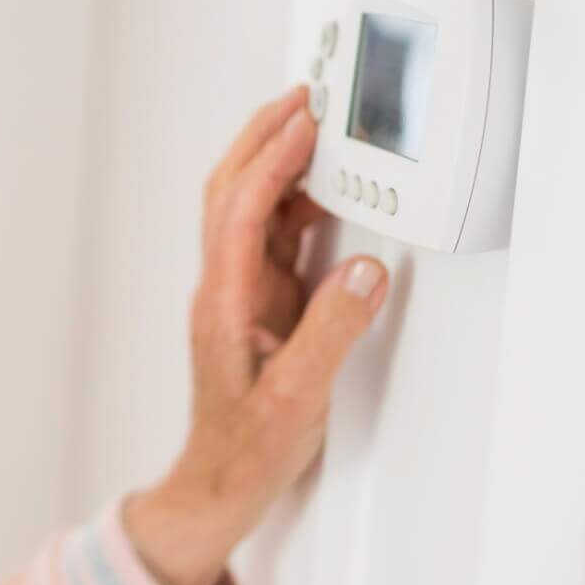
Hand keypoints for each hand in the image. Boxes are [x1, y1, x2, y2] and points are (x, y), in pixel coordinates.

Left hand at [123, 84, 389, 584]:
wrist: (219, 487)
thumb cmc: (246, 451)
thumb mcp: (296, 399)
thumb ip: (332, 333)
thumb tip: (364, 269)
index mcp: (224, 305)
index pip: (239, 214)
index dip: (270, 162)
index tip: (304, 121)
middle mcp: (224, 292)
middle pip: (230, 195)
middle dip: (262, 140)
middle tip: (303, 98)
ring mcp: (239, 298)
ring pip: (248, 211)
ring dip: (275, 165)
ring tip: (317, 129)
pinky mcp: (259, 310)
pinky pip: (272, 240)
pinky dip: (295, 206)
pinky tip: (325, 195)